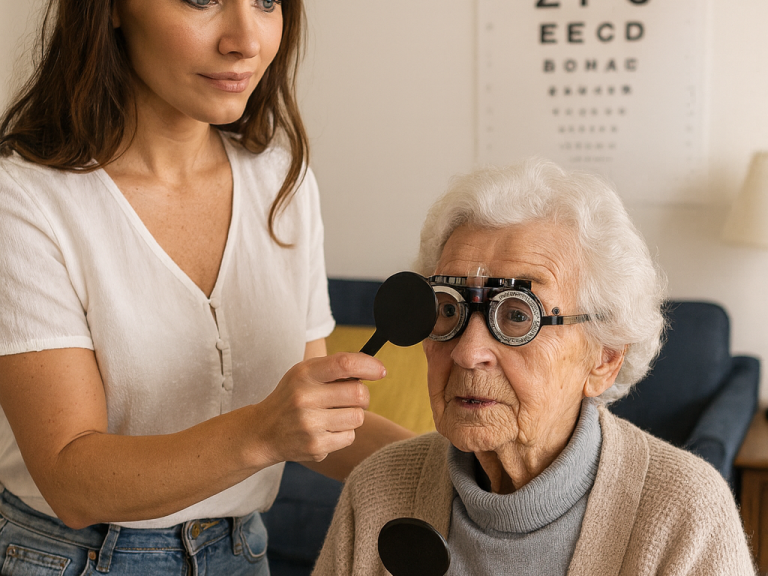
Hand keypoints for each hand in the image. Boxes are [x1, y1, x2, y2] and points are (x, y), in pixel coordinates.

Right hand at [250, 352, 385, 465]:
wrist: (263, 432)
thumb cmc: (291, 397)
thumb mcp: (305, 374)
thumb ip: (335, 367)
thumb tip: (373, 367)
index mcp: (304, 374)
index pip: (344, 364)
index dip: (369, 365)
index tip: (380, 371)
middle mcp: (305, 398)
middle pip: (358, 393)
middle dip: (362, 395)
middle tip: (351, 397)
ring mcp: (310, 424)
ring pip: (358, 417)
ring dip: (353, 415)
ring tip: (334, 414)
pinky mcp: (316, 446)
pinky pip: (350, 437)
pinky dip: (344, 433)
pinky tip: (326, 429)